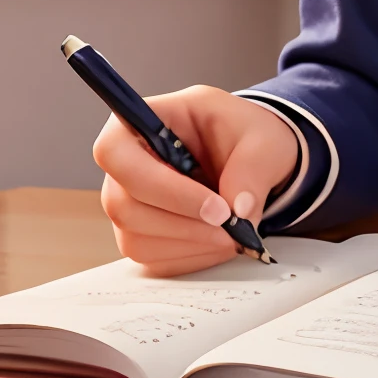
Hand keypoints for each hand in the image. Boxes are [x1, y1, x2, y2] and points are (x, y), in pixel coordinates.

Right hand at [93, 86, 298, 275]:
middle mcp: (125, 161)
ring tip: (232, 233)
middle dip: (183, 223)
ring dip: (190, 243)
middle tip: (231, 226)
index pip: (116, 153)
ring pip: (136, 238)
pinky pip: (152, 258)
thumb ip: (251, 170)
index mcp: (145, 118)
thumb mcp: (262, 138)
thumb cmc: (246, 134)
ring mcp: (128, 200)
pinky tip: (219, 240)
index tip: (215, 206)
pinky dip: (190, 256)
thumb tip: (238, 212)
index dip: (160, 186)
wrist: (253, 157)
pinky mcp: (140, 233)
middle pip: (123, 205)